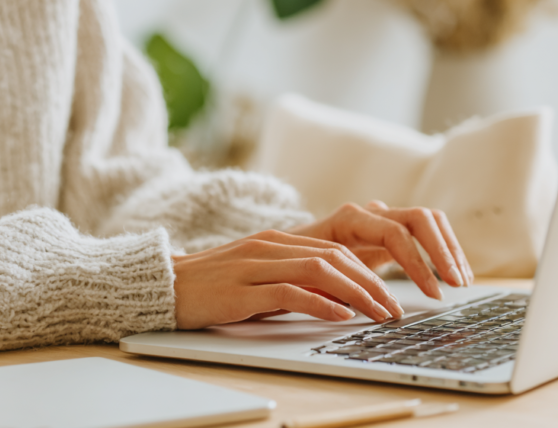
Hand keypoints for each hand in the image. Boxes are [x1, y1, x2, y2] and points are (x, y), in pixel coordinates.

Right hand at [172, 229, 404, 329]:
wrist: (164, 286)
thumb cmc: (211, 287)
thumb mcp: (257, 277)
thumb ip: (290, 278)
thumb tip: (334, 297)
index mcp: (275, 240)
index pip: (334, 249)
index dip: (367, 272)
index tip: (387, 296)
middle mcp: (269, 246)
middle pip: (334, 257)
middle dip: (371, 283)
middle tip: (392, 309)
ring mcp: (255, 266)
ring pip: (320, 271)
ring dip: (356, 293)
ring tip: (377, 314)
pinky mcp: (242, 290)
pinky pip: (290, 292)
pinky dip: (321, 304)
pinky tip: (340, 316)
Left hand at [291, 200, 473, 299]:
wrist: (288, 250)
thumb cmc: (296, 264)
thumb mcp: (309, 273)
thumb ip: (333, 282)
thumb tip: (356, 303)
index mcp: (348, 220)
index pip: (394, 233)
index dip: (416, 263)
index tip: (432, 294)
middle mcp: (369, 214)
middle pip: (418, 218)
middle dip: (441, 251)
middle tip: (456, 283)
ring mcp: (383, 219)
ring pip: (429, 220)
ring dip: (449, 249)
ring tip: (461, 281)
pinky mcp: (393, 230)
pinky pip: (428, 232)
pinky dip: (444, 250)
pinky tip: (453, 275)